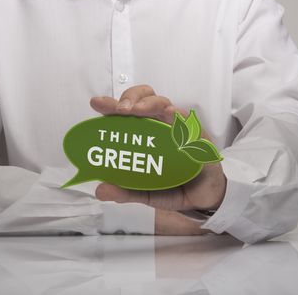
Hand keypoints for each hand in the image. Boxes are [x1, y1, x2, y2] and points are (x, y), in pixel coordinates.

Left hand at [90, 85, 226, 234]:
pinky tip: (170, 114)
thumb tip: (100, 190)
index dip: (111, 105)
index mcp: (144, 133)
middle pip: (145, 98)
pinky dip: (178, 117)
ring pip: (164, 105)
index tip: (96, 103)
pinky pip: (188, 124)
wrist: (201, 199)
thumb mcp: (144, 192)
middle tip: (120, 109)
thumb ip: (124, 191)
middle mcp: (159, 125)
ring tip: (137, 111)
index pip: (126, 112)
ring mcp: (178, 129)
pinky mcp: (197, 138)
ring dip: (149, 104)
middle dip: (130, 97)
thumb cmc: (171, 187)